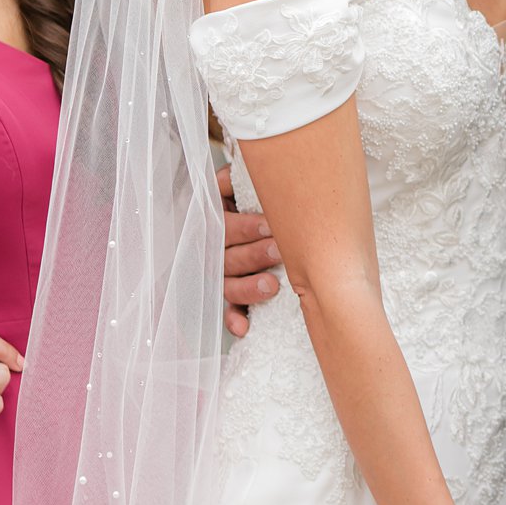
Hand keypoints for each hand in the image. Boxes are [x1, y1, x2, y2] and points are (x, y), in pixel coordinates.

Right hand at [220, 167, 281, 338]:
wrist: (287, 216)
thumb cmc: (269, 199)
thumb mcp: (251, 183)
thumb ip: (236, 178)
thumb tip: (231, 176)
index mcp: (219, 219)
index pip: (224, 225)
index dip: (244, 227)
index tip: (270, 225)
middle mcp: (218, 249)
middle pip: (227, 256)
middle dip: (253, 254)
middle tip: (278, 251)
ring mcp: (225, 275)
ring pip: (228, 285)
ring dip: (247, 288)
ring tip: (271, 286)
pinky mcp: (235, 298)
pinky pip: (229, 312)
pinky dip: (234, 320)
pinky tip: (244, 328)